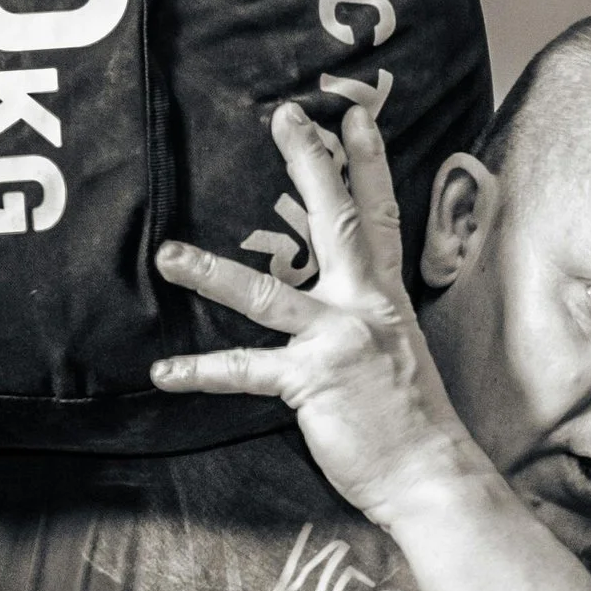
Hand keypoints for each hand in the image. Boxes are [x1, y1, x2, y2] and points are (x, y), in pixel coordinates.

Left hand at [153, 104, 484, 527]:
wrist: (428, 473)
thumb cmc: (411, 424)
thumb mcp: (397, 357)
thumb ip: (366, 327)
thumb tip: (335, 316)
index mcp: (385, 300)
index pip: (380, 219)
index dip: (367, 165)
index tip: (354, 117)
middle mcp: (363, 308)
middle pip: (336, 221)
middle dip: (310, 165)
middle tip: (284, 117)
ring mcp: (336, 340)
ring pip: (265, 293)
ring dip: (211, 272)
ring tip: (167, 254)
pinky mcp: (310, 380)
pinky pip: (243, 371)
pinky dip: (200, 372)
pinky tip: (163, 372)